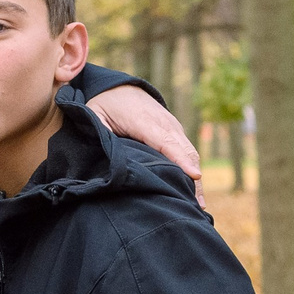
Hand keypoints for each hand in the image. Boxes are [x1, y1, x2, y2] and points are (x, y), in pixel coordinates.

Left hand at [85, 85, 205, 205]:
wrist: (120, 87)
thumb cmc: (105, 105)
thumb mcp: (93, 114)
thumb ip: (98, 133)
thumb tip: (104, 157)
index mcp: (142, 119)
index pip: (165, 141)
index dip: (180, 159)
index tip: (194, 176)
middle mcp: (163, 122)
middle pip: (184, 150)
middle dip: (192, 176)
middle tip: (198, 205)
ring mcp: (172, 126)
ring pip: (189, 152)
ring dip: (195, 177)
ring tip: (199, 204)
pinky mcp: (175, 131)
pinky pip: (187, 151)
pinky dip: (192, 169)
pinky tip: (194, 191)